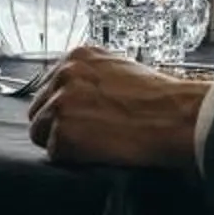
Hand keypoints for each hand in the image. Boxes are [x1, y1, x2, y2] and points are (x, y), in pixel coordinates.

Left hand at [25, 47, 207, 170]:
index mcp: (77, 57)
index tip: (76, 116)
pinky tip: (95, 151)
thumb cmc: (158, 97)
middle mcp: (64, 75)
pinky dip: (71, 157)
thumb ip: (91, 76)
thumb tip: (77, 92)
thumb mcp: (119, 68)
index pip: (49, 84)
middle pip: (39, 107)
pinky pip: (54, 153)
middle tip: (85, 133)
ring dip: (61, 141)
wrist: (174, 117)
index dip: (62, 105)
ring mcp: (61, 103)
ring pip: (40, 131)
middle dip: (57, 123)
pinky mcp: (63, 132)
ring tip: (91, 143)